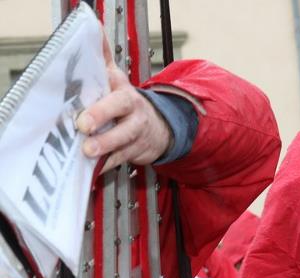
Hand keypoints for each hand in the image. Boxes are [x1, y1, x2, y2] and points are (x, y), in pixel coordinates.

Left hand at [76, 33, 171, 173]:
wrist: (161, 127)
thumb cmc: (129, 103)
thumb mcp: (118, 80)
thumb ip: (104, 57)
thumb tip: (93, 29)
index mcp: (127, 98)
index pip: (117, 101)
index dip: (101, 110)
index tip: (83, 119)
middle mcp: (134, 118)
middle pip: (123, 126)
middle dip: (105, 133)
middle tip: (85, 137)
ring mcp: (136, 138)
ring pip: (123, 147)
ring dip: (106, 152)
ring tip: (89, 155)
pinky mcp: (135, 154)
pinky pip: (120, 161)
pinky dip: (106, 166)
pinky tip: (94, 171)